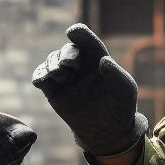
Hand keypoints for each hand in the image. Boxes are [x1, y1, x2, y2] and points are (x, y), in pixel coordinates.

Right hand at [32, 23, 147, 157]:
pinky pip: (41, 77)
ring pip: (52, 61)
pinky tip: (40, 80)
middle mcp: (79, 64)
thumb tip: (104, 61)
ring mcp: (65, 77)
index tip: (73, 32)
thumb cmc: (120, 106)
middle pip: (67, 50)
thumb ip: (117, 74)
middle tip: (67, 65)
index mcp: (97, 58)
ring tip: (58, 74)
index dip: (79, 33)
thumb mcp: (125, 90)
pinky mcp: (53, 91)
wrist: (107, 131)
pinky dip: (39, 76)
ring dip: (52, 64)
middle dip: (65, 55)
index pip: (86, 40)